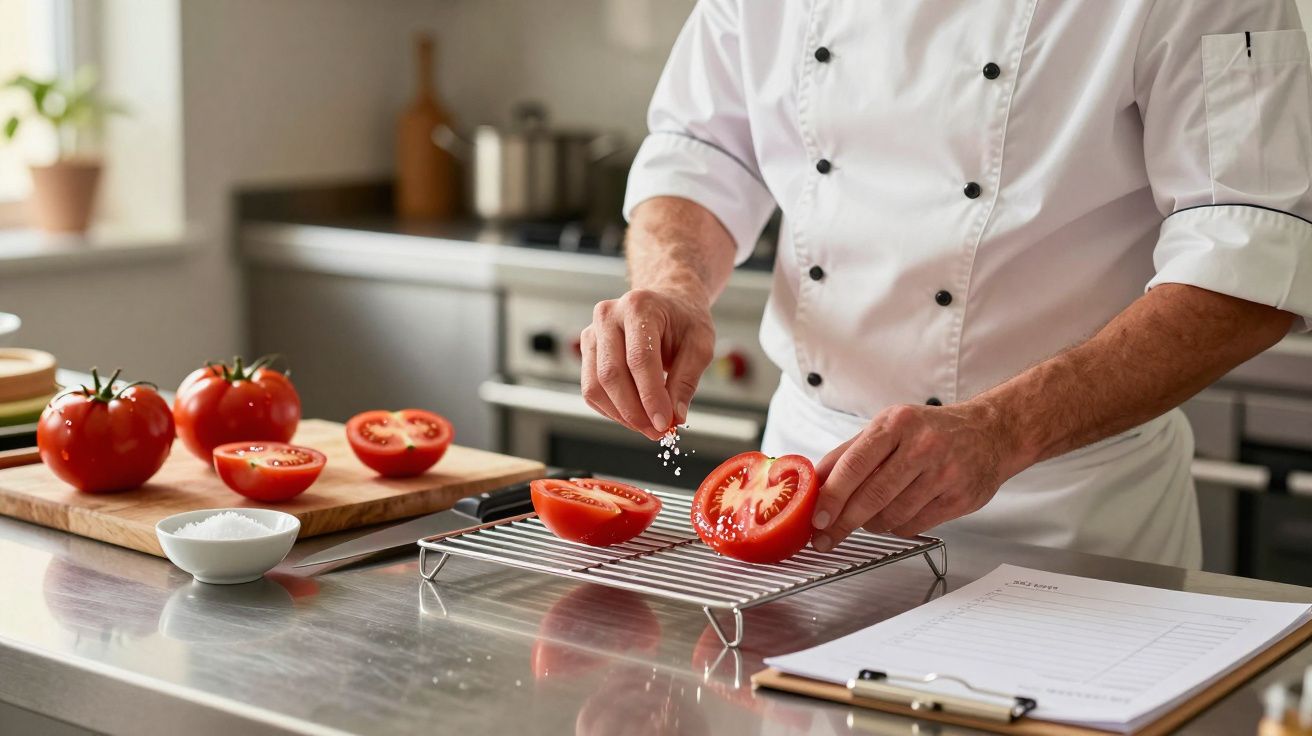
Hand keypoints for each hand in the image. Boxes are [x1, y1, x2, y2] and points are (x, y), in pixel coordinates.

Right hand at [580, 288, 715, 439]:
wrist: (668, 305)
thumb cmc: (684, 322)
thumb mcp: (699, 345)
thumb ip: (687, 380)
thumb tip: (675, 416)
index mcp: (639, 306)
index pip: (639, 358)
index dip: (650, 395)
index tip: (664, 423)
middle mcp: (608, 316)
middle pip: (611, 374)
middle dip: (634, 411)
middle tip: (657, 431)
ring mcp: (592, 333)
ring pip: (595, 386)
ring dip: (622, 415)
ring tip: (649, 426)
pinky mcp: (587, 351)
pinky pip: (592, 390)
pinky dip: (612, 410)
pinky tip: (634, 414)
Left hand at [809, 401, 1026, 550]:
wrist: (990, 433)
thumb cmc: (931, 430)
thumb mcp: (888, 426)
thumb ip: (850, 452)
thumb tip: (816, 481)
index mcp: (897, 424)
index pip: (854, 465)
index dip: (831, 496)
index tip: (817, 518)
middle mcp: (922, 446)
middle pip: (872, 496)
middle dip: (843, 521)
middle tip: (827, 535)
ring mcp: (944, 474)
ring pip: (892, 516)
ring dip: (872, 524)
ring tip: (869, 516)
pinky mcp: (959, 498)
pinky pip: (913, 526)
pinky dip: (897, 527)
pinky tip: (897, 514)